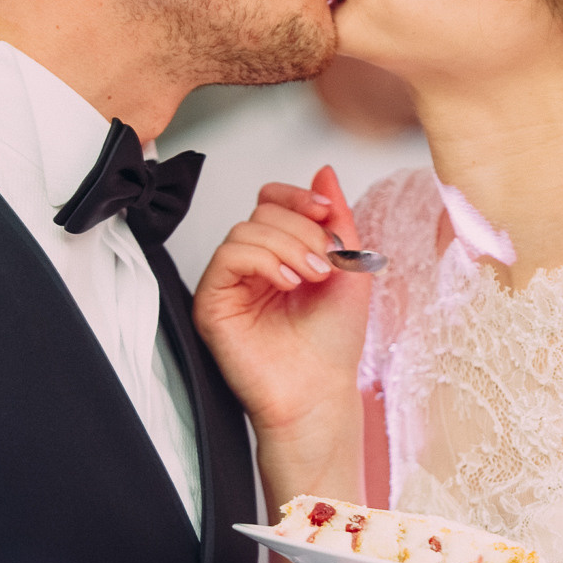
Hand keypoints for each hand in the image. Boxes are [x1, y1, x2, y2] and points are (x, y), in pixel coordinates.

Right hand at [193, 167, 371, 465]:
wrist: (320, 390)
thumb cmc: (333, 341)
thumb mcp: (350, 266)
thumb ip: (337, 218)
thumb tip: (324, 172)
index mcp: (282, 252)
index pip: (272, 200)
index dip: (297, 197)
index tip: (326, 212)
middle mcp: (253, 264)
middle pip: (262, 211)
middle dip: (301, 230)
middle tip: (325, 263)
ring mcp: (231, 282)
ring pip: (245, 230)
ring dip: (287, 247)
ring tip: (310, 278)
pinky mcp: (212, 302)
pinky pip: (227, 256)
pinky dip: (262, 260)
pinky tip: (286, 282)